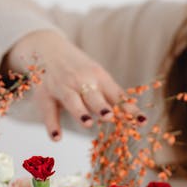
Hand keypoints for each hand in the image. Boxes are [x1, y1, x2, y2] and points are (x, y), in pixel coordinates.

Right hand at [6, 30, 144, 140]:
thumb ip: (112, 95)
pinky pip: (48, 111)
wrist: (48, 48)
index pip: (116, 95)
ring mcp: (62, 87)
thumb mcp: (97, 75)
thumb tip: (134, 116)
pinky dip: (52, 125)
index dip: (129, 108)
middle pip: (93, 95)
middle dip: (101, 105)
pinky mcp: (45, 95)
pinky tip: (57, 138)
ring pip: (72, 100)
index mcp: (99, 76)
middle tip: (109, 116)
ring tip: (88, 123)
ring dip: (80, 111)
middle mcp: (81, 80)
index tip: (141, 121)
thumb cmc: (80, 68)